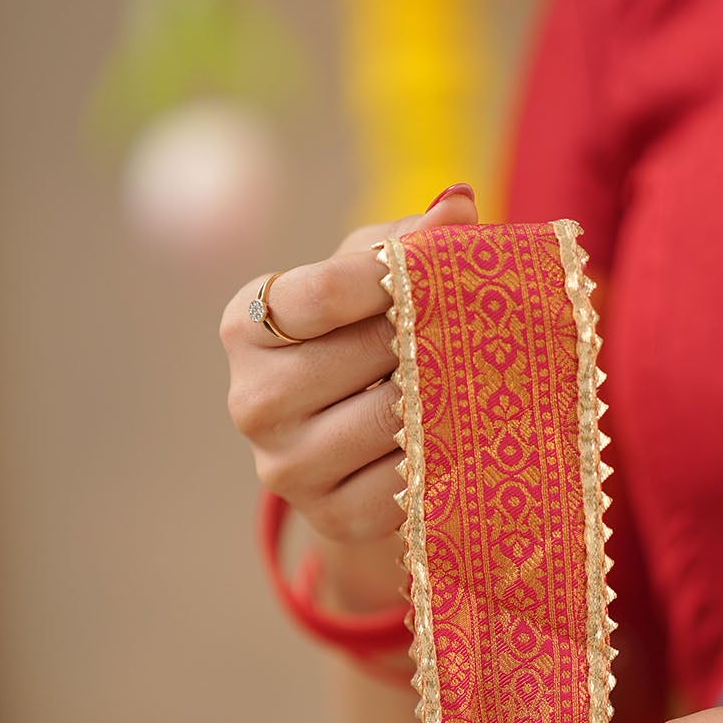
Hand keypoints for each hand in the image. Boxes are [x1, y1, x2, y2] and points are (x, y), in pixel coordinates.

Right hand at [219, 183, 477, 609]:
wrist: (353, 451)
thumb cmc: (360, 340)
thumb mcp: (371, 283)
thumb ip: (408, 242)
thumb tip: (460, 205)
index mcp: (246, 325)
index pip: (324, 293)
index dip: (395, 275)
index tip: (448, 266)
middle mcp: (251, 400)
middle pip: (365, 356)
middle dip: (427, 337)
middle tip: (476, 327)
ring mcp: (286, 467)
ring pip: (389, 419)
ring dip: (442, 395)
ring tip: (475, 375)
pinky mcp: (331, 517)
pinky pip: (405, 479)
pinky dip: (441, 453)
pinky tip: (461, 431)